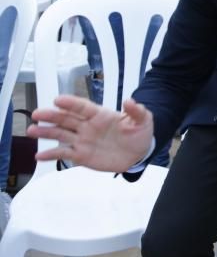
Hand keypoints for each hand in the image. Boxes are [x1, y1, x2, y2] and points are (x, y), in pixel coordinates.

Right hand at [27, 95, 153, 171]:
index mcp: (100, 115)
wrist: (139, 154)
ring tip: (32, 130)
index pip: (83, 107)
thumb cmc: (139, 133)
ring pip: (61, 135)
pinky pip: (63, 154)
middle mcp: (87, 126)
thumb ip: (137, 111)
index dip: (71, 103)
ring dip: (46, 132)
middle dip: (52, 116)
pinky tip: (39, 155)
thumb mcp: (144, 120)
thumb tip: (130, 100)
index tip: (57, 100)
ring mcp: (82, 140)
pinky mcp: (81, 156)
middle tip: (37, 114)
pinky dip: (51, 155)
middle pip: (66, 119)